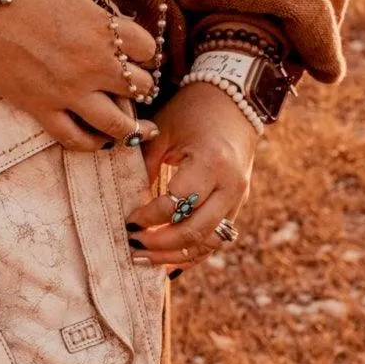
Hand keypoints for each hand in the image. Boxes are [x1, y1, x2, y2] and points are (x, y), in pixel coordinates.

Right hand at [0, 0, 158, 152]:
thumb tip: (112, 24)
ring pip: (118, 124)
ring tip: (135, 125)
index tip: (138, 52)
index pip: (148, 48)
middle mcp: (94, 65)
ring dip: (131, 124)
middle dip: (141, 84)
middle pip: (141, 86)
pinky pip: (75, 139)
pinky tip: (98, 139)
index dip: (146, 50)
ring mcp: (69, 91)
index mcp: (103, 29)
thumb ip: (96, 12)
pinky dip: (91, 143)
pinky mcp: (42, 109)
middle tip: (134, 83)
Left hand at [125, 83, 257, 268]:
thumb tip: (126, 199)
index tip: (127, 220)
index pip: (176, 203)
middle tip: (132, 246)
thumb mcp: (163, 130)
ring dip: (175, 255)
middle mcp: (229, 185)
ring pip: (209, 242)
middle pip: (195, 230)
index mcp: (209, 162)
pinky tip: (169, 261)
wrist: (234, 101)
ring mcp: (238, 197)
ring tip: (144, 260)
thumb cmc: (191, 111)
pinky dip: (194, 253)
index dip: (149, 216)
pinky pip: (218, 239)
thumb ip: (145, 165)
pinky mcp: (238, 204)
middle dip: (160, 244)